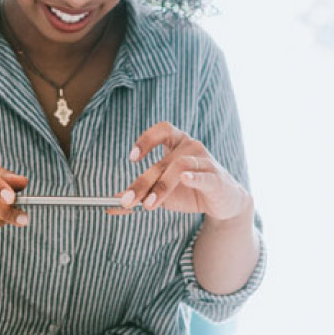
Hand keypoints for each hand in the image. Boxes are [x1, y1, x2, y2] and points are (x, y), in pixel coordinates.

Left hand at [113, 121, 250, 219]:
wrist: (223, 203)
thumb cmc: (189, 191)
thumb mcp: (161, 192)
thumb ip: (140, 194)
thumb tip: (111, 204)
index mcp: (177, 142)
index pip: (162, 130)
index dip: (146, 140)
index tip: (132, 158)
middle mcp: (191, 146)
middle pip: (163, 161)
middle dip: (143, 182)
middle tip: (128, 200)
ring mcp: (206, 161)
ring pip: (180, 167)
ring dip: (161, 186)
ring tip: (149, 204)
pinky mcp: (217, 178)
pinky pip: (204, 175)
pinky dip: (194, 177)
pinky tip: (185, 179)